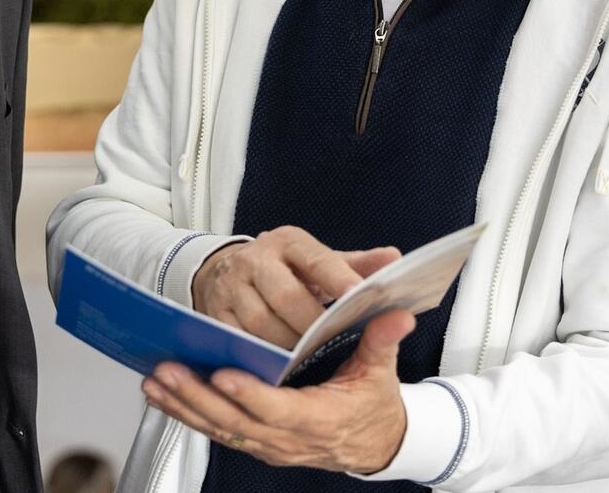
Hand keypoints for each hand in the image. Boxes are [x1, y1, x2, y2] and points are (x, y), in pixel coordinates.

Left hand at [142, 308, 414, 473]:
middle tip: (167, 372)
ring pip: (219, 429)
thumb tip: (397, 314)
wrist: (377, 444)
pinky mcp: (256, 442)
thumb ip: (381, 341)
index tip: (222, 375)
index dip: (250, 394)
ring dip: (183, 406)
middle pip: (236, 423)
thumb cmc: (375, 405)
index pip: (279, 409)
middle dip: (197, 398)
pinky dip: (187, 413)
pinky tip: (162, 395)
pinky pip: (216, 430)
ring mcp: (269, 444)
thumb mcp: (381, 373)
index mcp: (319, 419)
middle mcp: (288, 438)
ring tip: (154, 381)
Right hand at [191, 227, 399, 348]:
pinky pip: (238, 340)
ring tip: (306, 358)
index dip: (339, 279)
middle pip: (286, 296)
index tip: (359, 296)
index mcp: (288, 243)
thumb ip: (355, 265)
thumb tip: (393, 260)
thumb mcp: (318, 260)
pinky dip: (259, 356)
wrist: (228, 269)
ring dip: (287, 345)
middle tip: (330, 343)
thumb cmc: (284, 269)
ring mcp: (231, 286)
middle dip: (311, 325)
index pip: (317, 260)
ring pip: (261, 322)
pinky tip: (276, 365)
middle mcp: (256, 259)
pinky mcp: (215, 311)